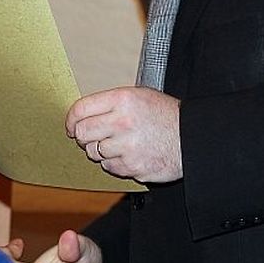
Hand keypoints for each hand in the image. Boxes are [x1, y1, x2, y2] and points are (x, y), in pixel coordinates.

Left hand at [67, 86, 181, 181]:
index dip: (71, 119)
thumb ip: (111, 103)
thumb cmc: (165, 115)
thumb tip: (82, 114)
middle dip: (83, 136)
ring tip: (116, 144)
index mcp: (122, 99)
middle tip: (92, 136)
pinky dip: (114, 163)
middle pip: (82, 133)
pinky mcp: (132, 166)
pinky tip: (128, 154)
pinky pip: (108, 167)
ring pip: (93, 152)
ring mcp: (127, 146)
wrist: (192, 137)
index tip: (71, 125)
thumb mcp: (140, 96)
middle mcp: (122, 122)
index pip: (80, 109)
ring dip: (100, 150)